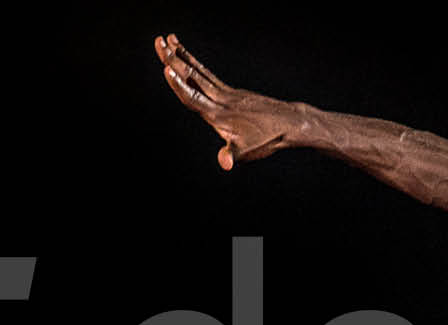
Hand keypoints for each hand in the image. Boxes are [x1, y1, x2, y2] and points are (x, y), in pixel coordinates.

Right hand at [154, 33, 291, 169]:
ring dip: (182, 55)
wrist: (288, 123)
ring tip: (169, 39)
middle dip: (173, 60)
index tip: (166, 68)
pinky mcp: (232, 92)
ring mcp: (227, 94)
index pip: (194, 97)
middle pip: (192, 77)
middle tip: (158, 41)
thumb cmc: (267, 139)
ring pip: (199, 72)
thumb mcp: (247, 151)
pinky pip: (208, 75)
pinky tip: (187, 57)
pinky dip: (195, 64)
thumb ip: (231, 155)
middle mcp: (221, 100)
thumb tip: (224, 162)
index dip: (178, 85)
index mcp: (219, 114)